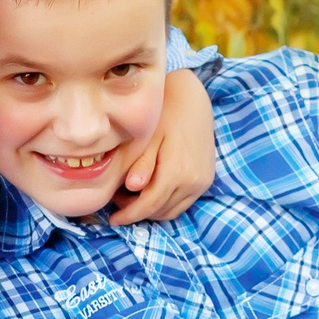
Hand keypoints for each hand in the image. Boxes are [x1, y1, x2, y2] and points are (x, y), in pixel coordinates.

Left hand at [110, 66, 216, 224]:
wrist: (194, 100)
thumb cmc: (166, 114)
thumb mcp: (148, 136)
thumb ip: (141, 163)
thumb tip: (132, 186)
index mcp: (177, 170)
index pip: (149, 205)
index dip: (129, 215)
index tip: (112, 219)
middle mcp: (193, 181)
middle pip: (160, 212)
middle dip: (138, 212)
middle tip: (118, 201)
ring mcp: (202, 181)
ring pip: (173, 211)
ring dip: (152, 210)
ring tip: (132, 196)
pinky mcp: (206, 179)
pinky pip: (183, 202)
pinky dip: (166, 203)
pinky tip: (151, 190)